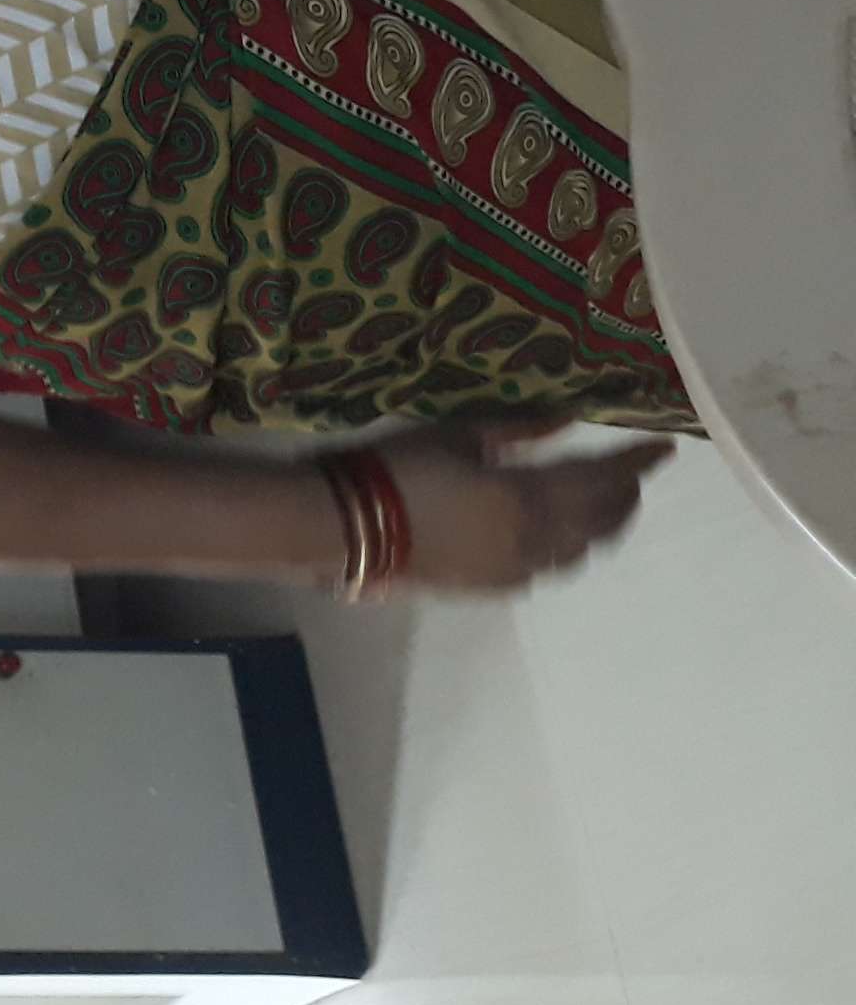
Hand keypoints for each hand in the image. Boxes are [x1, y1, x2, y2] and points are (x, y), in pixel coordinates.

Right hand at [369, 415, 673, 597]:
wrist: (340, 529)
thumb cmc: (395, 469)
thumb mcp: (457, 436)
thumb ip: (518, 430)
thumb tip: (568, 416)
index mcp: (529, 498)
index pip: (603, 478)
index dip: (635, 463)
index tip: (663, 447)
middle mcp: (533, 542)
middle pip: (600, 523)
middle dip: (623, 498)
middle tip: (632, 476)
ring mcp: (512, 571)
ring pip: (577, 552)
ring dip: (598, 528)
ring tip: (601, 508)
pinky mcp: (487, 588)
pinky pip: (546, 569)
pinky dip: (565, 549)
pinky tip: (552, 537)